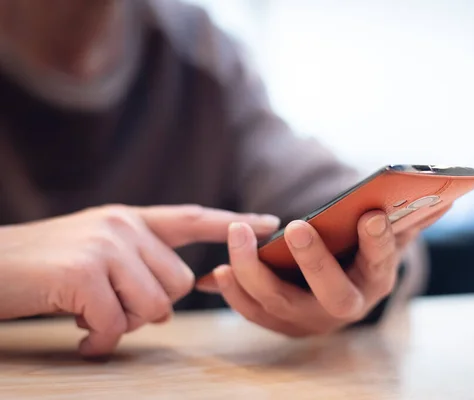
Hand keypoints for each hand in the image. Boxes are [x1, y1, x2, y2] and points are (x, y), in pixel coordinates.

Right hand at [0, 204, 279, 356]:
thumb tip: (173, 299)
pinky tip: (77, 334)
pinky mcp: (85, 273)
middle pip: (177, 284)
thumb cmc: (41, 269)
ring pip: (153, 307)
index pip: (193, 219)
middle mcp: (123, 225)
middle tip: (107, 308)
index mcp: (129, 219)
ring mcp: (105, 246)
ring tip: (87, 316)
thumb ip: (137, 263)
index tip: (268, 222)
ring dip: (121, 324)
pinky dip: (97, 340)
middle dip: (148, 307)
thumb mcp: (94, 251)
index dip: (233, 223)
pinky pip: (116, 324)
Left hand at [195, 206, 450, 335]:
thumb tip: (448, 198)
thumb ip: (409, 219)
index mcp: (377, 281)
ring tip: (236, 233)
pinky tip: (217, 270)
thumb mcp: (383, 236)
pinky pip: (254, 313)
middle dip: (315, 261)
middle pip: (332, 294)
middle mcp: (346, 307)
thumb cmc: (358, 253)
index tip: (370, 213)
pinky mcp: (281, 324)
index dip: (379, 242)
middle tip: (297, 225)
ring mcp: (311, 319)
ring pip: (281, 303)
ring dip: (254, 270)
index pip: (383, 262)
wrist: (335, 289)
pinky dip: (234, 292)